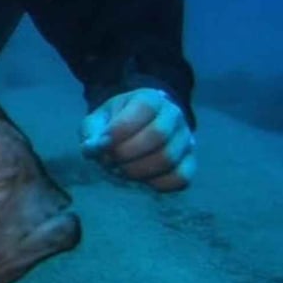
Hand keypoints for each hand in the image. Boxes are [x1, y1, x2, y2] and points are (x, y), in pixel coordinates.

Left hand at [80, 88, 195, 191]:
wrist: (137, 131)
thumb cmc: (114, 124)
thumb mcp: (97, 121)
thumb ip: (92, 133)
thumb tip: (94, 148)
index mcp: (151, 98)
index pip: (143, 109)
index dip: (120, 129)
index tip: (102, 143)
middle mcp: (174, 115)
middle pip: (157, 135)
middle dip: (126, 153)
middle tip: (109, 160)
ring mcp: (186, 139)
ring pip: (168, 159)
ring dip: (136, 170)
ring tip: (119, 170)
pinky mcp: (190, 163)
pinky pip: (179, 178)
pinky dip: (155, 184)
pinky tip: (139, 179)